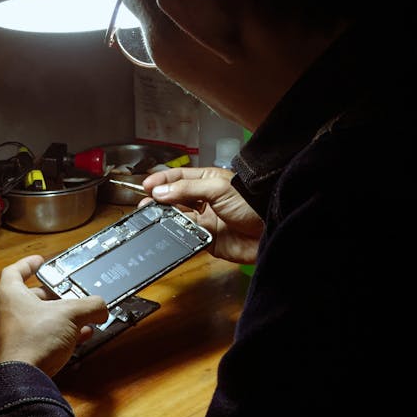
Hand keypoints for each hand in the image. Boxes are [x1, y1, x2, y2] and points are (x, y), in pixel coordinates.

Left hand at [0, 255, 108, 376]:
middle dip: (53, 297)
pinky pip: (39, 339)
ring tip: (80, 319)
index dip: (29, 264)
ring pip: (36, 320)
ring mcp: (9, 336)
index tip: (40, 261)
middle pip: (30, 297)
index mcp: (9, 295)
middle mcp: (5, 314)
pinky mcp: (18, 354)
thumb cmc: (33, 341)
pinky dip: (56, 336)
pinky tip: (76, 339)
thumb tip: (100, 307)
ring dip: (58, 318)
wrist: (21, 380)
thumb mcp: (70, 314)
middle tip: (69, 295)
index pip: (15, 271)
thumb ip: (90, 306)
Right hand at [140, 167, 262, 264]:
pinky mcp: (207, 239)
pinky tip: (169, 232)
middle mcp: (205, 200)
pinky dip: (176, 235)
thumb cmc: (253, 203)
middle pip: (174, 199)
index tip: (147, 185)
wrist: (271, 229)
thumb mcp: (218, 188)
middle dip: (159, 200)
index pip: (179, 178)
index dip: (162, 180)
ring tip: (152, 217)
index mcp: (207, 182)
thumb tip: (161, 191)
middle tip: (146, 204)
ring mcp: (206, 220)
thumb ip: (187, 189)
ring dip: (165, 218)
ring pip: (178, 218)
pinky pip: (186, 237)